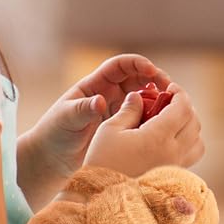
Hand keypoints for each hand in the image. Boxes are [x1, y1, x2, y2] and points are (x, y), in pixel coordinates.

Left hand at [30, 54, 171, 180]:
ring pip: (144, 97)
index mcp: (96, 84)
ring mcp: (118, 110)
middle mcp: (110, 94)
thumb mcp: (66, 119)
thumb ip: (83, 109)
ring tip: (171, 106)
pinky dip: (154, 117)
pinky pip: (143, 117)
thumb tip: (100, 101)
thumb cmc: (54, 134)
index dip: (138, 64)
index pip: (121, 66)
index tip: (151, 71)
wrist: (52, 160)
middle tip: (170, 89)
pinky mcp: (123, 128)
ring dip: (158, 98)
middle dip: (155, 79)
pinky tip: (163, 124)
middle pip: (139, 78)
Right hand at [70, 64, 205, 178]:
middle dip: (184, 107)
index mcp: (159, 137)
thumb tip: (139, 96)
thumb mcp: (110, 130)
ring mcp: (176, 167)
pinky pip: (191, 156)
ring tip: (169, 122)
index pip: (183, 107)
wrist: (102, 200)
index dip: (179, 93)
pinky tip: (166, 142)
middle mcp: (173, 152)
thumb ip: (129, 110)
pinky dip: (187, 144)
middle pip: (194, 122)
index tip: (169, 88)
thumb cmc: (102, 163)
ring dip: (189, 126)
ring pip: (198, 140)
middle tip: (167, 102)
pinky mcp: (173, 178)